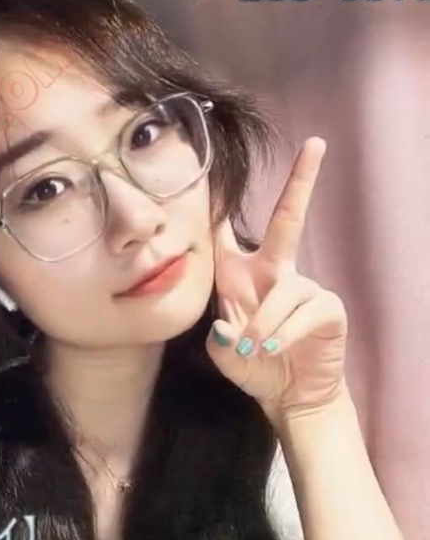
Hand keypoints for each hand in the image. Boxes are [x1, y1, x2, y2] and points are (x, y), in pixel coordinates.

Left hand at [204, 137, 348, 425]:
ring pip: (285, 291)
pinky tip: (274, 348)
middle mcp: (273, 273)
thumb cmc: (253, 365)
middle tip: (316, 144)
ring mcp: (304, 288)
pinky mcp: (327, 308)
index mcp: (239, 276)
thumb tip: (225, 326)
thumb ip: (218, 342)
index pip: (226, 234)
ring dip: (265, 322)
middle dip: (301, 182)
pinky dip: (284, 332)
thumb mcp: (225, 354)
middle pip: (288, 220)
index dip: (218, 205)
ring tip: (254, 347)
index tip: (212, 169)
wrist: (288, 395)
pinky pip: (304, 313)